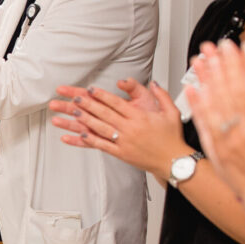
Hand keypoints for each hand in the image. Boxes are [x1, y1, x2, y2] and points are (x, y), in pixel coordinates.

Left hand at [50, 78, 186, 175]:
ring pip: (100, 128)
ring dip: (84, 120)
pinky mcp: (121, 153)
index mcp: (139, 117)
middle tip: (74, 98)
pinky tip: (79, 136)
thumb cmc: (171, 138)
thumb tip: (153, 83)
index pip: (116, 103)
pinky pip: (102, 146)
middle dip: (87, 104)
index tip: (90, 89)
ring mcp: (124, 141)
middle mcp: (130, 128)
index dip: (102, 95)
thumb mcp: (171, 111)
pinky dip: (89, 141)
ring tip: (72, 113)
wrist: (173, 160)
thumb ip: (161, 95)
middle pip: (104, 113)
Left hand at [189, 39, 244, 210]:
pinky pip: (204, 123)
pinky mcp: (216, 149)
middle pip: (234, 90)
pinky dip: (197, 104)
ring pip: (217, 102)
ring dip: (208, 78)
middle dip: (226, 64)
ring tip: (202, 58)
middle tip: (219, 44)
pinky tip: (192, 87)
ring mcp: (230, 139)